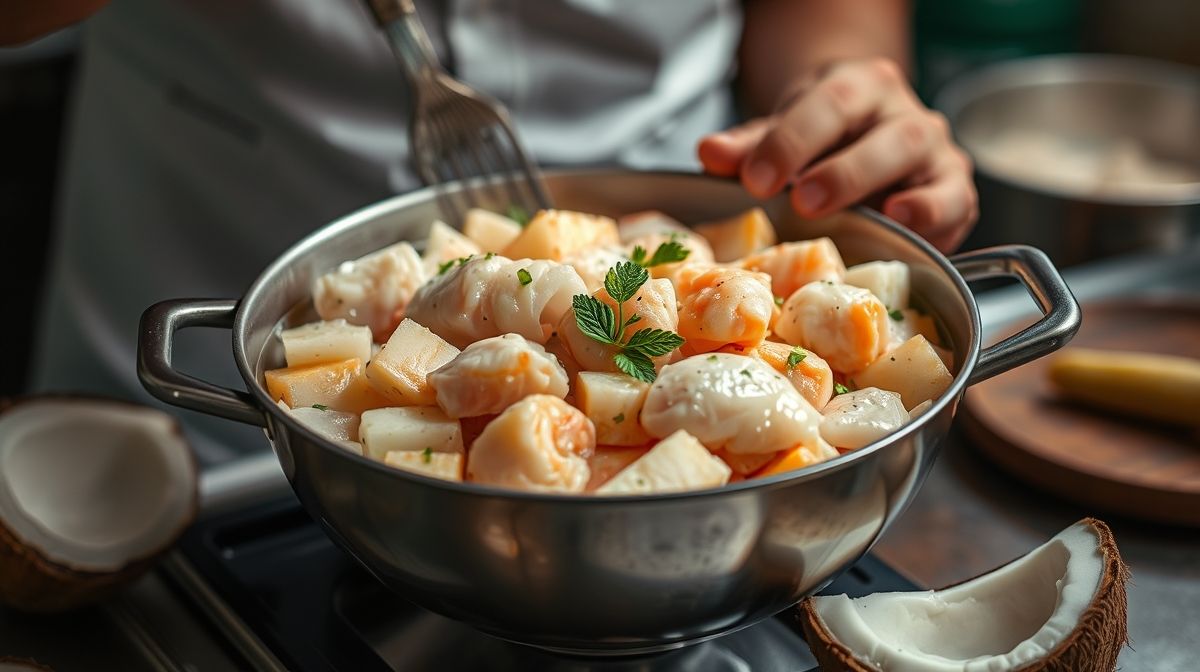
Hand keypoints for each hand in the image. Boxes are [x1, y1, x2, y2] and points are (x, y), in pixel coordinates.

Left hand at [698, 58, 976, 252]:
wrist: (870, 133)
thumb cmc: (824, 137)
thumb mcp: (782, 134)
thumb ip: (750, 146)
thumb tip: (710, 153)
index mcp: (857, 88)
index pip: (827, 106)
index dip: (792, 142)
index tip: (756, 178)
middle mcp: (900, 113)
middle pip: (882, 136)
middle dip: (843, 172)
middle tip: (804, 200)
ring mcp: (933, 150)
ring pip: (919, 161)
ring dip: (888, 194)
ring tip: (863, 218)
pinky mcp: (954, 188)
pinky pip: (955, 201)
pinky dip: (934, 214)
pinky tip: (904, 224)